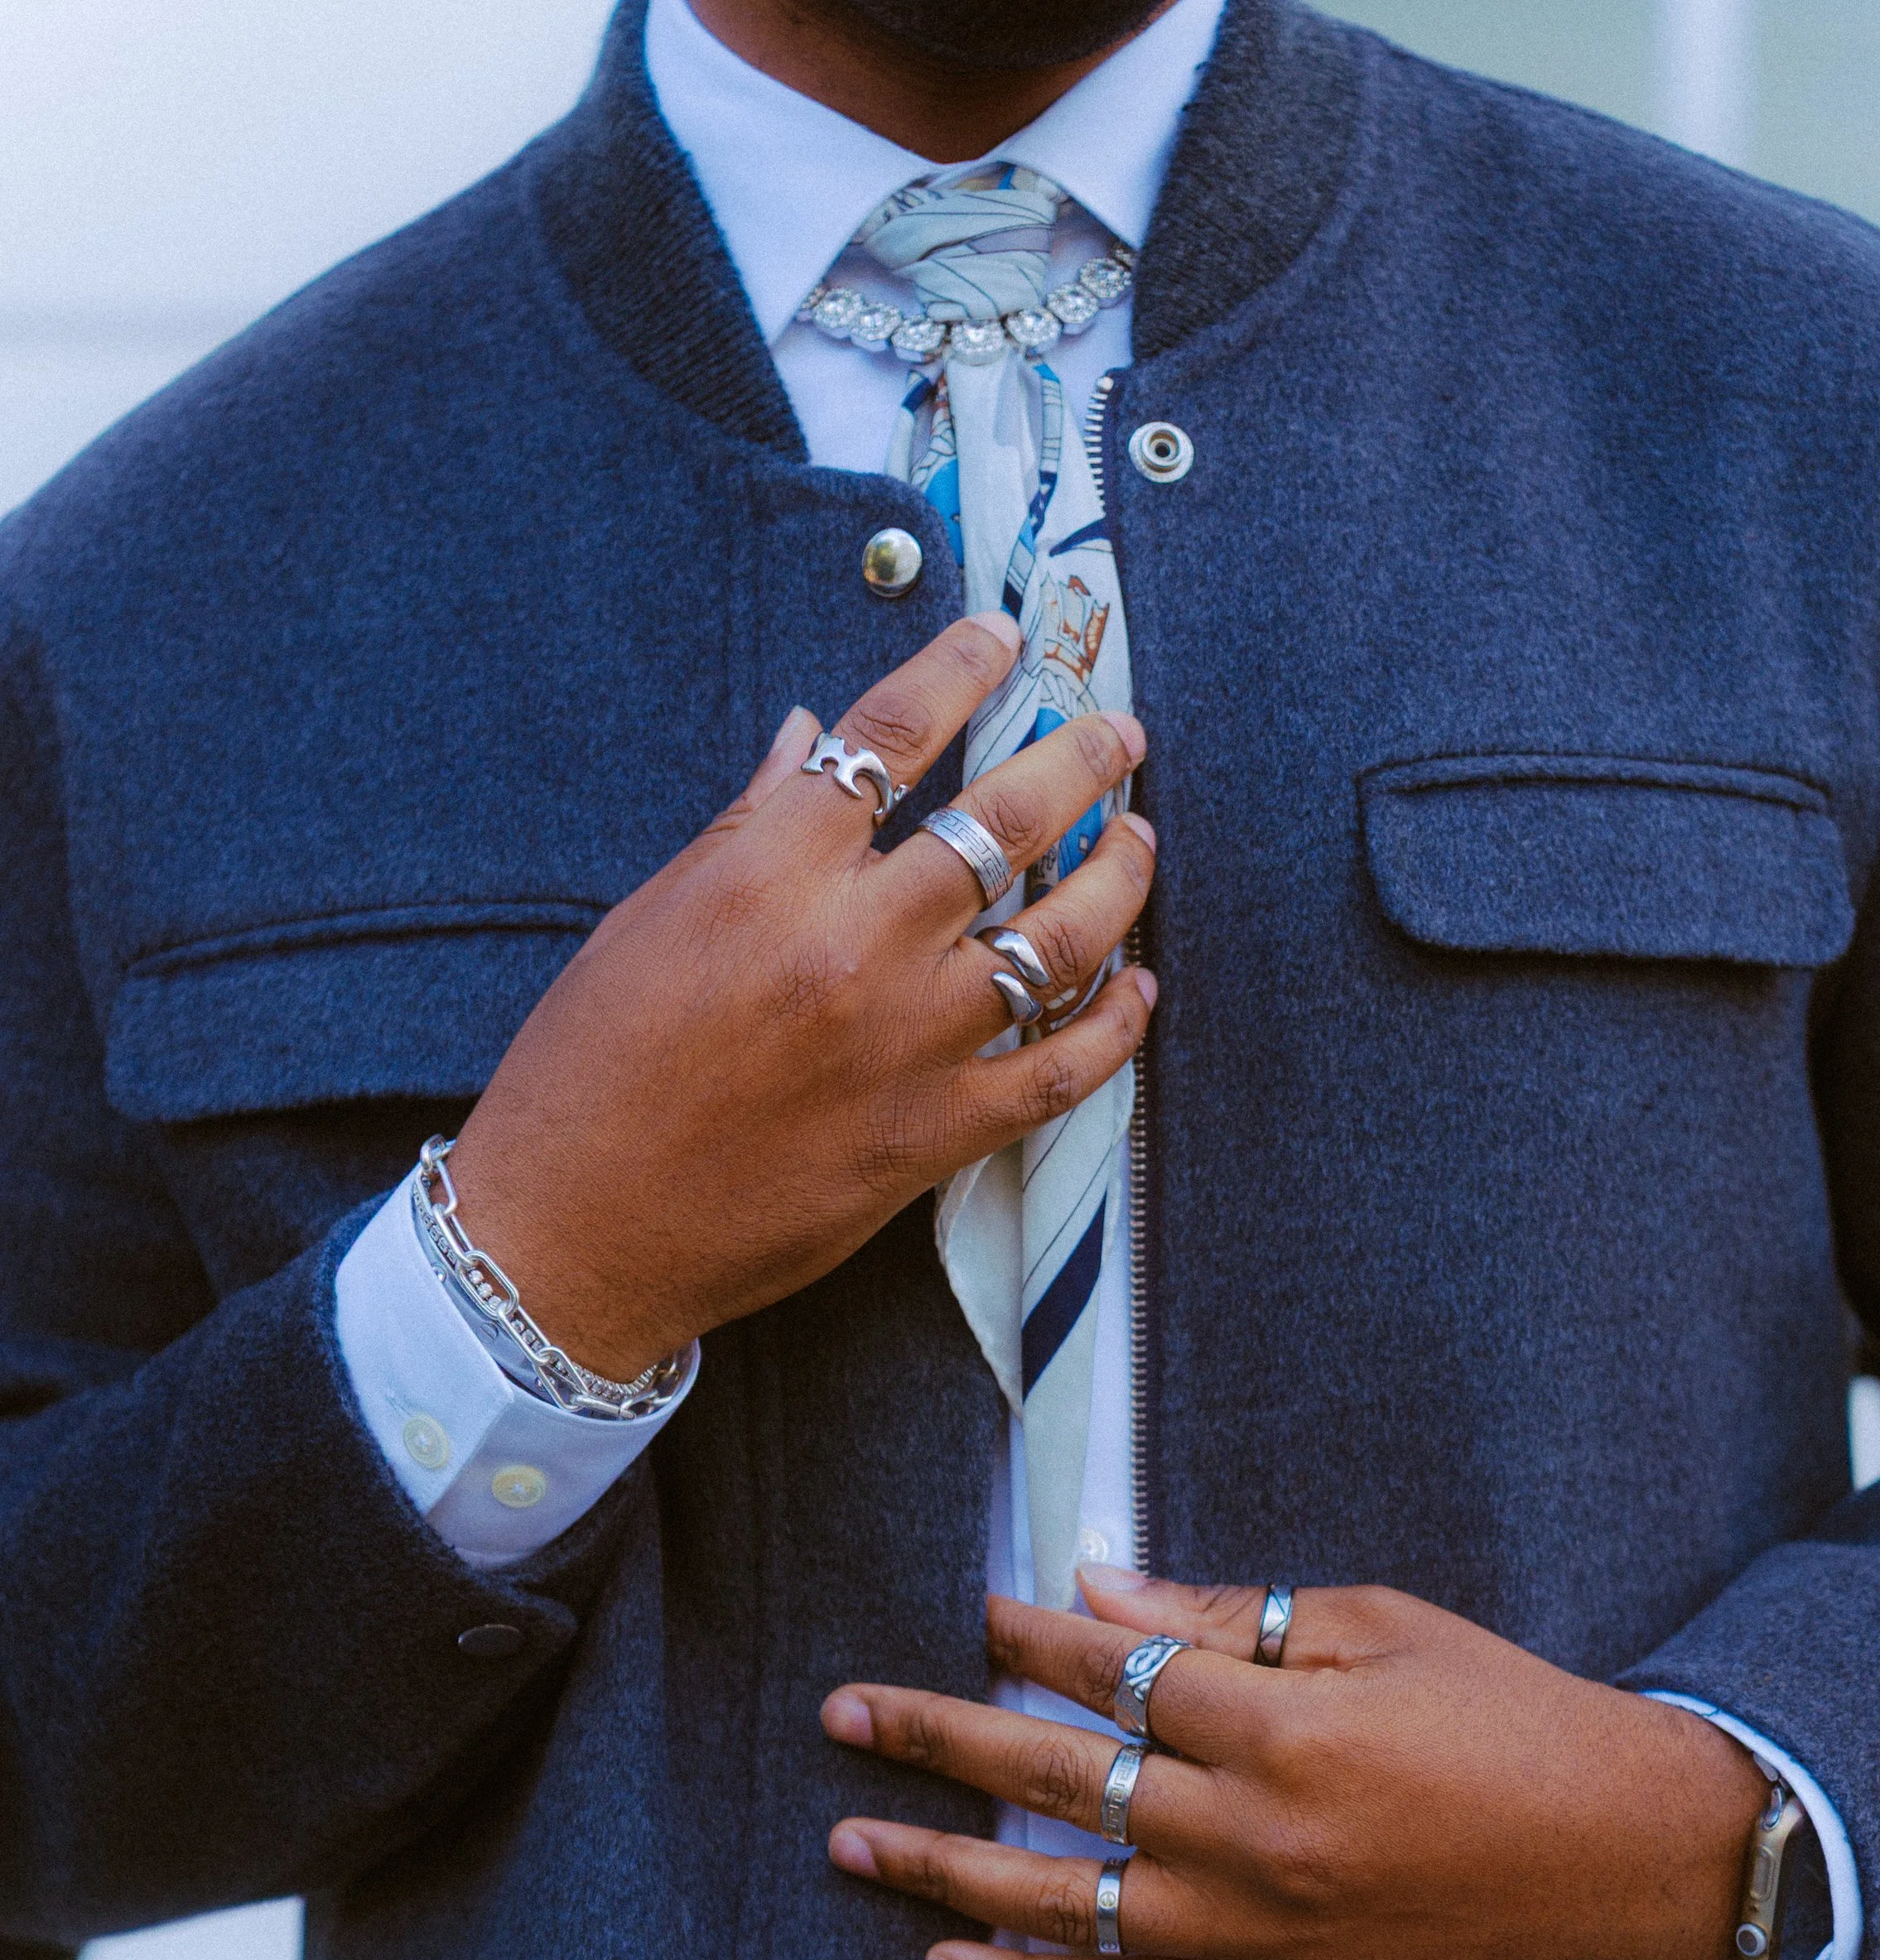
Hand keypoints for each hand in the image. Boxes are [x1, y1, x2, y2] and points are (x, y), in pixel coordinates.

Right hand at [446, 613, 1155, 1375]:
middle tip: (1118, 734)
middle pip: (1005, 822)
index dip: (960, 671)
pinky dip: (1114, 1027)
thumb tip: (805, 734)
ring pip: (1056, 939)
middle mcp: (851, 948)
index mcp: (768, 877)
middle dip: (1079, 760)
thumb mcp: (645, 921)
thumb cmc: (586, 1073)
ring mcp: (903, 1046)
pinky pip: (1058, 1073)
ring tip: (1138, 843)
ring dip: (1118, 880)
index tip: (1004, 638)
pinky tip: (1137, 991)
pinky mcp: (930, 1138)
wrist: (573, 1234)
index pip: (888, 736)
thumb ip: (744, 825)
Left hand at [821, 1572, 1770, 1959]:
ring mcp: (1261, 1933)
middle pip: (1061, 1783)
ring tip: (852, 1843)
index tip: (969, 1613)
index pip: (1115, 1678)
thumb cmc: (1514, 1718)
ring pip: (1066, 1904)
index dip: (1031, 1641)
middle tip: (846, 1715)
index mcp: (1288, 1730)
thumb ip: (1227, 1622)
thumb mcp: (1384, 1629)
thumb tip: (1093, 1594)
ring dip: (947, 1874)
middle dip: (939, 1744)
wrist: (1629, 1859)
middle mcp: (1257, 1840)